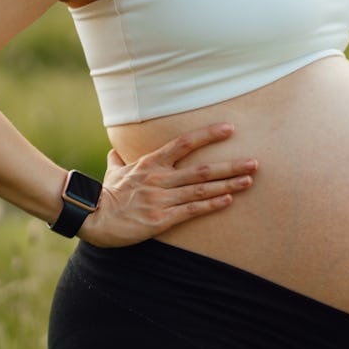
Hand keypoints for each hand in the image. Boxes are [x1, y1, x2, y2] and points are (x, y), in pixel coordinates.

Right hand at [78, 123, 256, 246]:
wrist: (93, 219)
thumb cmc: (105, 195)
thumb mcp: (113, 173)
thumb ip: (118, 161)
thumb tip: (115, 152)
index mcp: (150, 163)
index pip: (183, 143)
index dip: (208, 135)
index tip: (229, 129)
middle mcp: (159, 178)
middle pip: (202, 169)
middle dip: (231, 165)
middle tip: (254, 162)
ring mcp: (161, 199)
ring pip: (201, 190)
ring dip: (228, 184)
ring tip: (249, 180)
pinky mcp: (161, 219)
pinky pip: (191, 210)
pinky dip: (211, 205)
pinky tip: (228, 200)